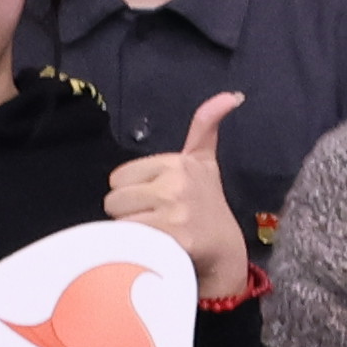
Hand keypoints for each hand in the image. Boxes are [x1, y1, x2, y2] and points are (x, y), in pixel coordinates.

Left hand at [105, 91, 252, 302]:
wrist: (225, 251)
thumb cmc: (207, 205)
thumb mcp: (204, 162)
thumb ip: (206, 127)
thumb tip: (232, 95)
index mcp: (178, 162)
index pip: (119, 178)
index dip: (133, 192)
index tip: (157, 200)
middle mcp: (176, 184)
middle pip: (114, 200)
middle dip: (129, 212)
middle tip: (156, 220)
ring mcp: (175, 212)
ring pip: (119, 221)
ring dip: (130, 233)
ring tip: (155, 235)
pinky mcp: (172, 240)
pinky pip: (129, 240)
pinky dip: (133, 248)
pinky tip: (151, 249)